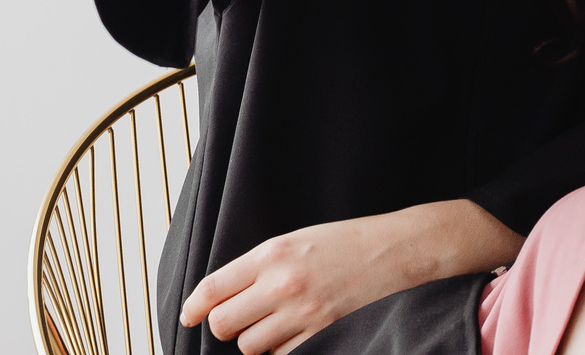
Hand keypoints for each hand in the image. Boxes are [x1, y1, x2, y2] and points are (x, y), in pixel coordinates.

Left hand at [181, 200, 520, 353]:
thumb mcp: (297, 239)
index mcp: (273, 253)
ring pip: (249, 346)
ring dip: (255, 339)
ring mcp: (302, 312)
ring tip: (273, 324)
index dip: (194, 306)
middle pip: (223, 325)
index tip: (188, 315)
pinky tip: (294, 332)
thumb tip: (223, 295)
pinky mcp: (321, 333)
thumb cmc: (346, 242)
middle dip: (225, 325)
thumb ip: (261, 265)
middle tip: (239, 319)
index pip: (214, 287)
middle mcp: (282, 283)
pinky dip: (282, 349)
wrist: (396, 250)